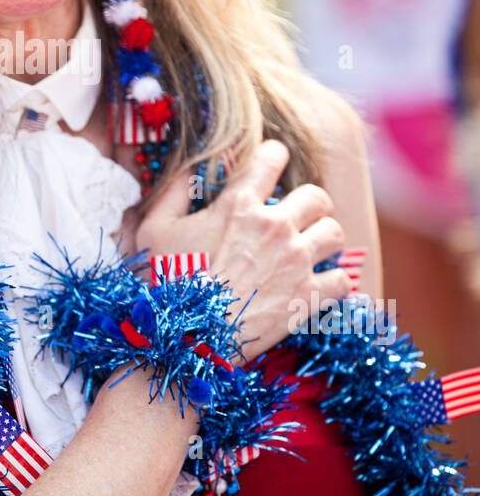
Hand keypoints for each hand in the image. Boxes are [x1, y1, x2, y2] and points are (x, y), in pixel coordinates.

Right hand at [135, 139, 351, 364]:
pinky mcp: (308, 297)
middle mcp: (275, 227)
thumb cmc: (165, 284)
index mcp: (239, 205)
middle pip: (317, 196)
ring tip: (311, 252)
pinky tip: (320, 286)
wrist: (188, 339)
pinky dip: (334, 284)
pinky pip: (342, 280)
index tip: (272, 165)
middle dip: (309, 204)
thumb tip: (191, 169)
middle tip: (297, 218)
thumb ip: (174, 191)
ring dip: (324, 241)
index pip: (272, 157)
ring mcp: (296, 262)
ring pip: (335, 234)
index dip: (274, 156)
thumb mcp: (153, 229)